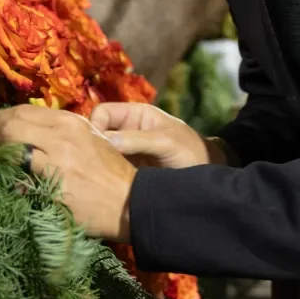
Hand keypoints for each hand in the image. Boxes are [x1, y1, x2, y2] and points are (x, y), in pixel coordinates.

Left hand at [0, 105, 135, 241]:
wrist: (130, 202)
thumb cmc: (110, 172)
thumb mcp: (90, 139)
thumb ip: (60, 131)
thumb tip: (26, 129)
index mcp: (71, 122)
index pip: (24, 111)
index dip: (2, 117)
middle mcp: (62, 138)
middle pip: (12, 126)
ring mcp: (57, 164)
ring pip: (12, 149)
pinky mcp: (53, 189)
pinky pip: (21, 180)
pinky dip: (10, 178)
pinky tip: (7, 181)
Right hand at [90, 101, 210, 168]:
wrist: (207, 177)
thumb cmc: (191, 152)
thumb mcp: (167, 142)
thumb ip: (137, 140)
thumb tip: (103, 141)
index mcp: (135, 115)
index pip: (103, 112)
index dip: (95, 126)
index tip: (94, 145)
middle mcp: (127, 131)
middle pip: (97, 133)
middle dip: (92, 146)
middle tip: (91, 165)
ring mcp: (126, 152)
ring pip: (100, 153)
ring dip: (97, 163)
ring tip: (97, 177)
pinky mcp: (126, 172)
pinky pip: (108, 170)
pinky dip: (104, 176)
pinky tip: (104, 186)